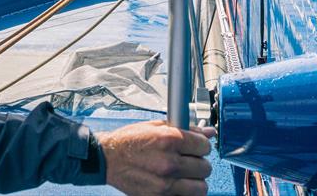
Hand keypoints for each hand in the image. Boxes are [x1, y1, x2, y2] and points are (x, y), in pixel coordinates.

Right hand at [98, 120, 214, 195]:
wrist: (107, 159)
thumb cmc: (129, 142)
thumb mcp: (155, 127)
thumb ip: (184, 129)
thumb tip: (208, 132)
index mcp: (169, 140)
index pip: (204, 146)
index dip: (201, 145)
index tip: (196, 146)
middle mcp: (169, 162)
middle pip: (205, 167)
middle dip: (199, 162)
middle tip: (188, 159)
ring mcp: (165, 183)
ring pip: (201, 187)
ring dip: (195, 180)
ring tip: (184, 174)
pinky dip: (185, 192)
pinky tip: (176, 183)